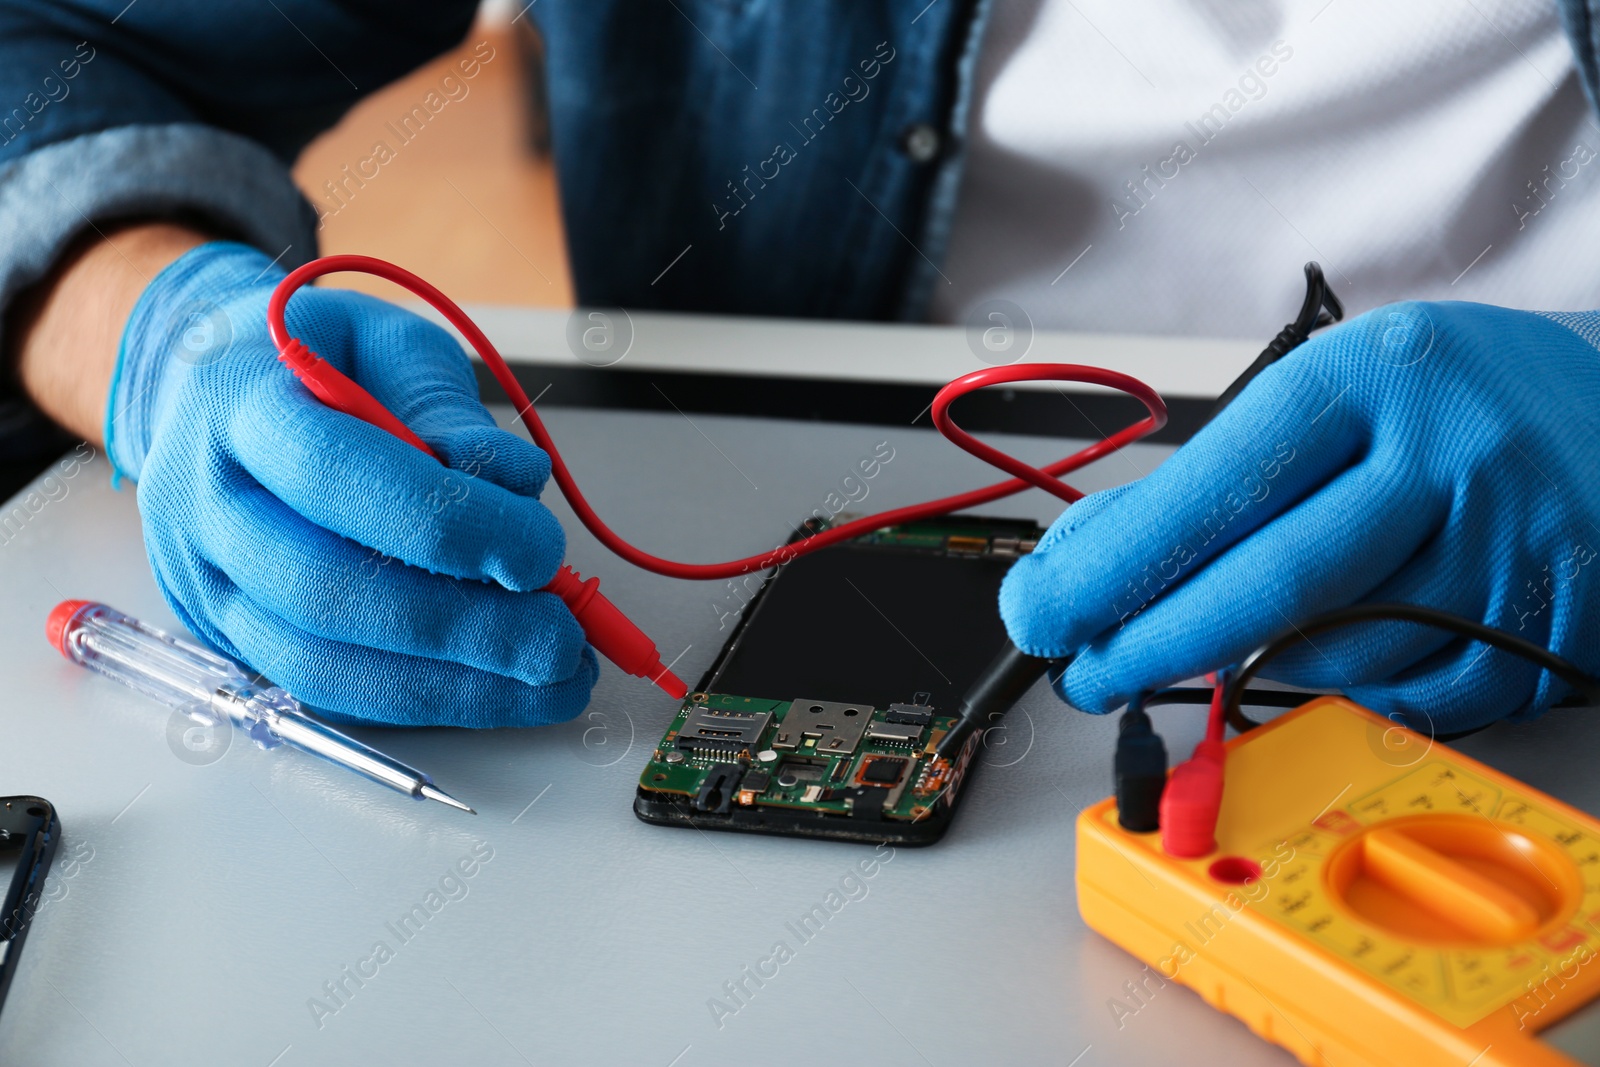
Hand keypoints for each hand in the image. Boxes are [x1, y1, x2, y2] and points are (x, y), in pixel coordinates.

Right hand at [110, 241, 595, 725]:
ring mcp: (210, 585)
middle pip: (325, 590)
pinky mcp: (236, 641)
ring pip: (323, 663)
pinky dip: (426, 698)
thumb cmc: (312, 362)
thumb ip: (447, 409)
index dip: (447, 521)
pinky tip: (500, 689)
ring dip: (455, 684)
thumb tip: (516, 482)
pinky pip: (330, 691)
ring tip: (552, 678)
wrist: (207, 393)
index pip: (333, 474)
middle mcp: (206, 506)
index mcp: (234, 405)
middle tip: (563, 635)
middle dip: (464, 626)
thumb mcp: (385, 341)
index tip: (540, 550)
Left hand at [999, 301, 1599, 732]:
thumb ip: (1214, 473)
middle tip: (1084, 674)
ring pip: (1330, 655)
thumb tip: (1085, 555)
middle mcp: (1451, 460)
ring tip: (1210, 641)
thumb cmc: (1458, 399)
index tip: (1044, 611)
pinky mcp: (1543, 639)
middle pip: (1269, 584)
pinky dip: (1336, 690)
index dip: (1117, 566)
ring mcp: (1508, 556)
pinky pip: (1402, 698)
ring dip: (1241, 670)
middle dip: (1150, 645)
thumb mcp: (1334, 391)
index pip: (1219, 486)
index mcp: (1379, 377)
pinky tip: (1317, 653)